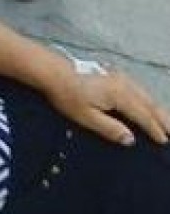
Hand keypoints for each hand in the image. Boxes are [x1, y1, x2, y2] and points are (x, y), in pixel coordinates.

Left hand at [45, 64, 169, 146]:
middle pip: (150, 104)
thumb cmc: (68, 97)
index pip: (143, 115)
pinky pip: (140, 90)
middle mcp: (126, 84)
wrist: (55, 73)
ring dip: (157, 109)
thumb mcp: (86, 117)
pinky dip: (148, 101)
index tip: (163, 140)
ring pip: (147, 95)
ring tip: (166, 122)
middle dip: (163, 119)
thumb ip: (110, 128)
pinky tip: (148, 106)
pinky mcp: (116, 75)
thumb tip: (130, 139)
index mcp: (121, 96)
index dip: (154, 129)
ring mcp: (122, 78)